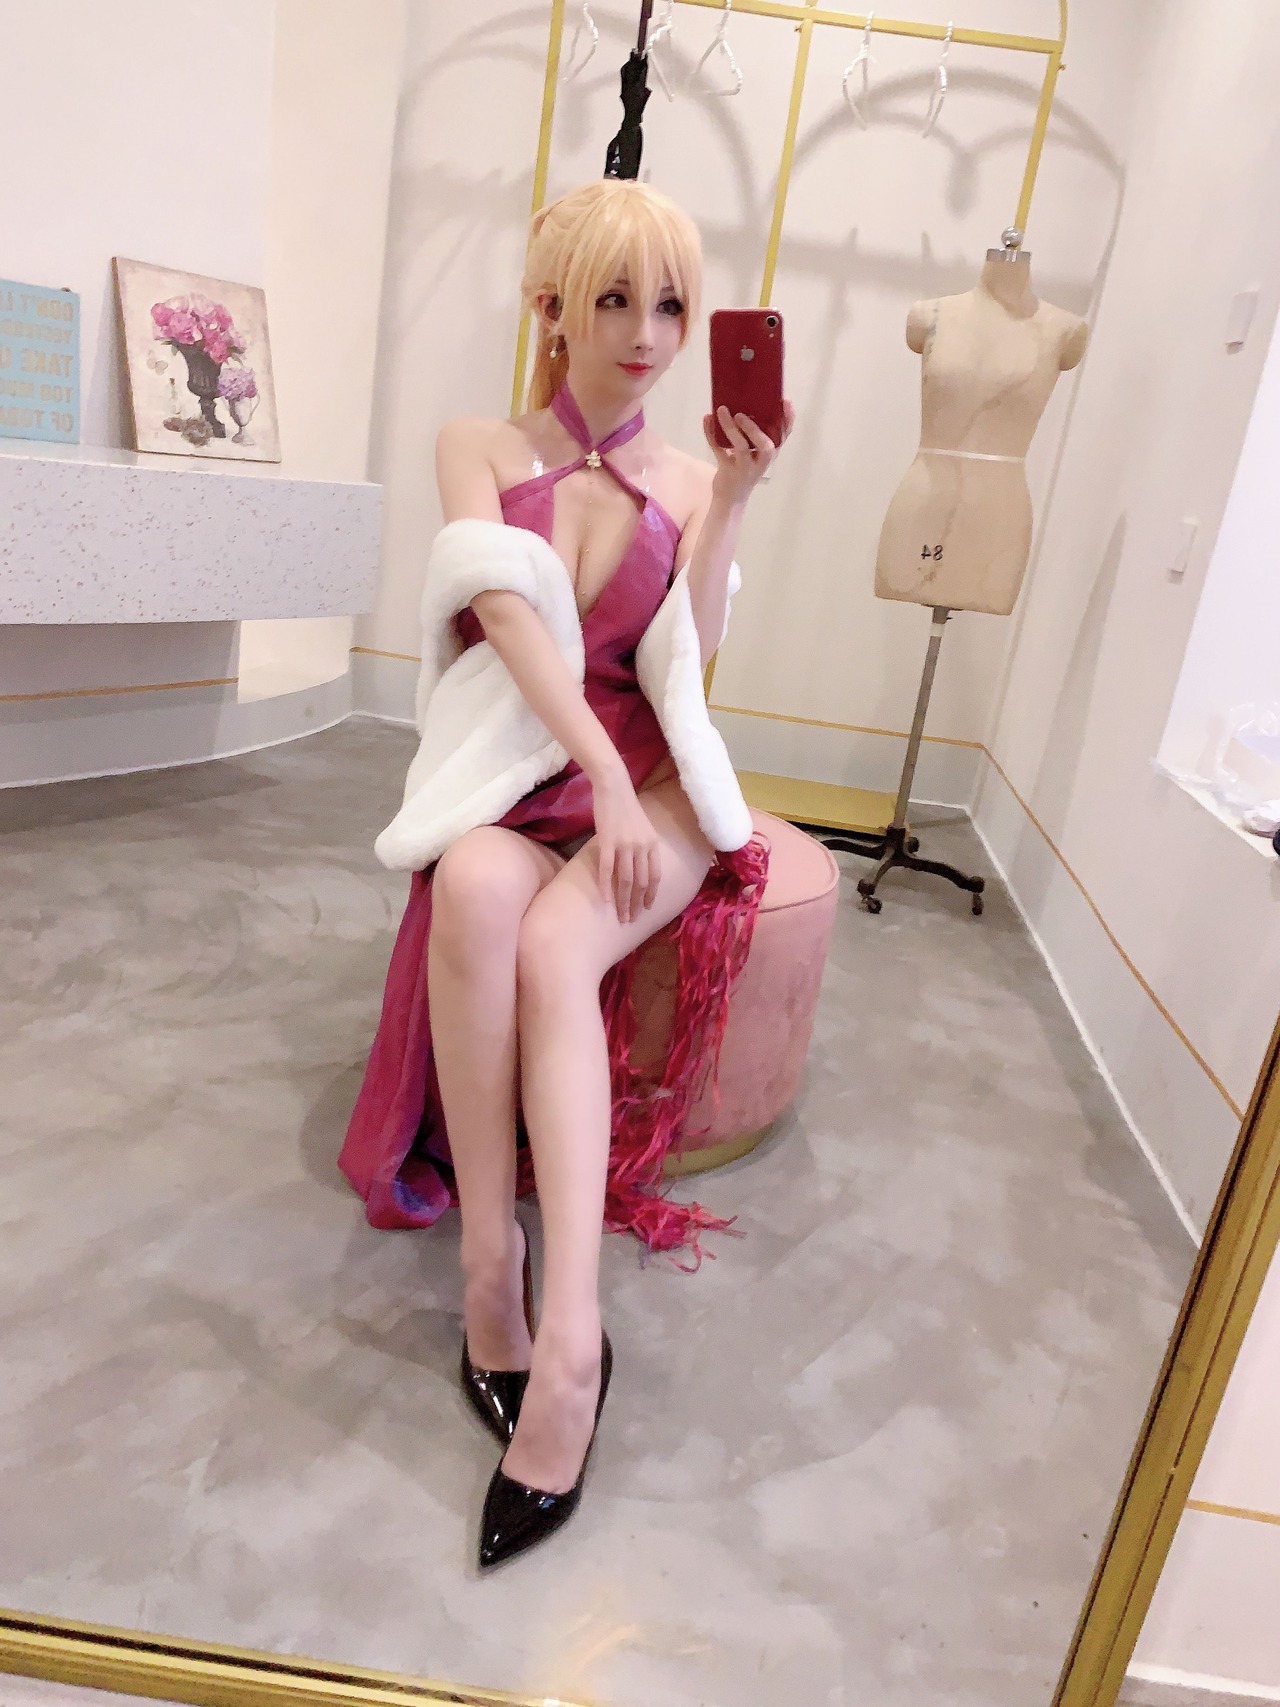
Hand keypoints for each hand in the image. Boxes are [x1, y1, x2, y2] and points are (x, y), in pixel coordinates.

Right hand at [591, 766, 661, 925]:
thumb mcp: (642, 827)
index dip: (651, 895)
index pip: (655, 876)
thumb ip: (643, 846)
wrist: (613, 786)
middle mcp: (641, 847)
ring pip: (626, 881)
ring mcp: (625, 845)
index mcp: (652, 844)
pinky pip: (607, 869)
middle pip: (641, 883)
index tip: (647, 909)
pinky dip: (606, 887)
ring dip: (624, 902)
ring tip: (620, 917)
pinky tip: (605, 901)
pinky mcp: (607, 841)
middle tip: (631, 920)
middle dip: (636, 905)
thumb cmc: (625, 806)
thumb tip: (640, 865)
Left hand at [702, 401, 795, 505]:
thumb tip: (740, 403)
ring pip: (740, 447)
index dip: (787, 420)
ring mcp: (744, 467)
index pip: (783, 436)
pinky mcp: (728, 471)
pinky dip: (710, 434)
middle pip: (766, 446)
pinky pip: (718, 450)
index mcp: (769, 454)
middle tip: (741, 414)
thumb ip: (754, 435)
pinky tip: (707, 420)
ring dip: (731, 428)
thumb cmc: (744, 470)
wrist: (731, 499)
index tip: (786, 402)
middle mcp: (760, 462)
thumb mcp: (755, 454)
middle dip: (755, 429)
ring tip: (722, 410)